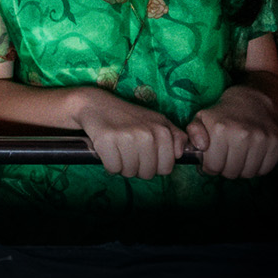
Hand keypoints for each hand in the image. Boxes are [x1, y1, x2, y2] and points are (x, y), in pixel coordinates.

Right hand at [73, 88, 187, 179]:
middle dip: (137, 167)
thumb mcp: (158, 121)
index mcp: (162, 130)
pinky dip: (108, 164)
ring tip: (118, 150)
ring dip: (122, 166)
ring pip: (129, 172)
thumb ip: (176, 136)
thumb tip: (180, 154)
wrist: (97, 104)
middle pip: (147, 173)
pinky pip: (113, 168)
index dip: (154, 166)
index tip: (144, 155)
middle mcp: (147, 133)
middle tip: (129, 152)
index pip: (166, 168)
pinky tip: (108, 150)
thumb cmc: (129, 117)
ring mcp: (127, 136)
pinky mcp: (107, 140)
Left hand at [186, 86, 277, 178]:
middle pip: (231, 173)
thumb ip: (193, 132)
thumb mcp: (201, 118)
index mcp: (220, 129)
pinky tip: (251, 156)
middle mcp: (242, 134)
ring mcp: (261, 139)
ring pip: (248, 174)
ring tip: (238, 156)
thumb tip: (200, 146)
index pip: (213, 166)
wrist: (251, 102)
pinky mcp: (276, 144)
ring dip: (241, 169)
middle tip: (225, 158)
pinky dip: (257, 167)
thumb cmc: (222, 115)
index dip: (210, 166)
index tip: (212, 159)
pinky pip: (264, 170)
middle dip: (225, 169)